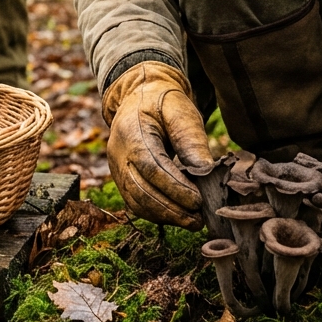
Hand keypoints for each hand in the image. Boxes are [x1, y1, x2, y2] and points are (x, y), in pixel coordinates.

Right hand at [102, 61, 211, 228]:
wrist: (139, 98)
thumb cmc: (163, 103)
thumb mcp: (180, 111)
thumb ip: (190, 139)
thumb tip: (205, 171)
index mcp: (131, 132)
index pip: (151, 167)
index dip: (174, 188)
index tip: (198, 201)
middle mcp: (118, 153)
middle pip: (141, 190)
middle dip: (171, 209)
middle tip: (198, 220)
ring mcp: (117, 169)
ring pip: (136, 202)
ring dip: (164, 216)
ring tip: (192, 222)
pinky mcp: (122, 179)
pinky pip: (135, 203)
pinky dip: (156, 214)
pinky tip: (177, 216)